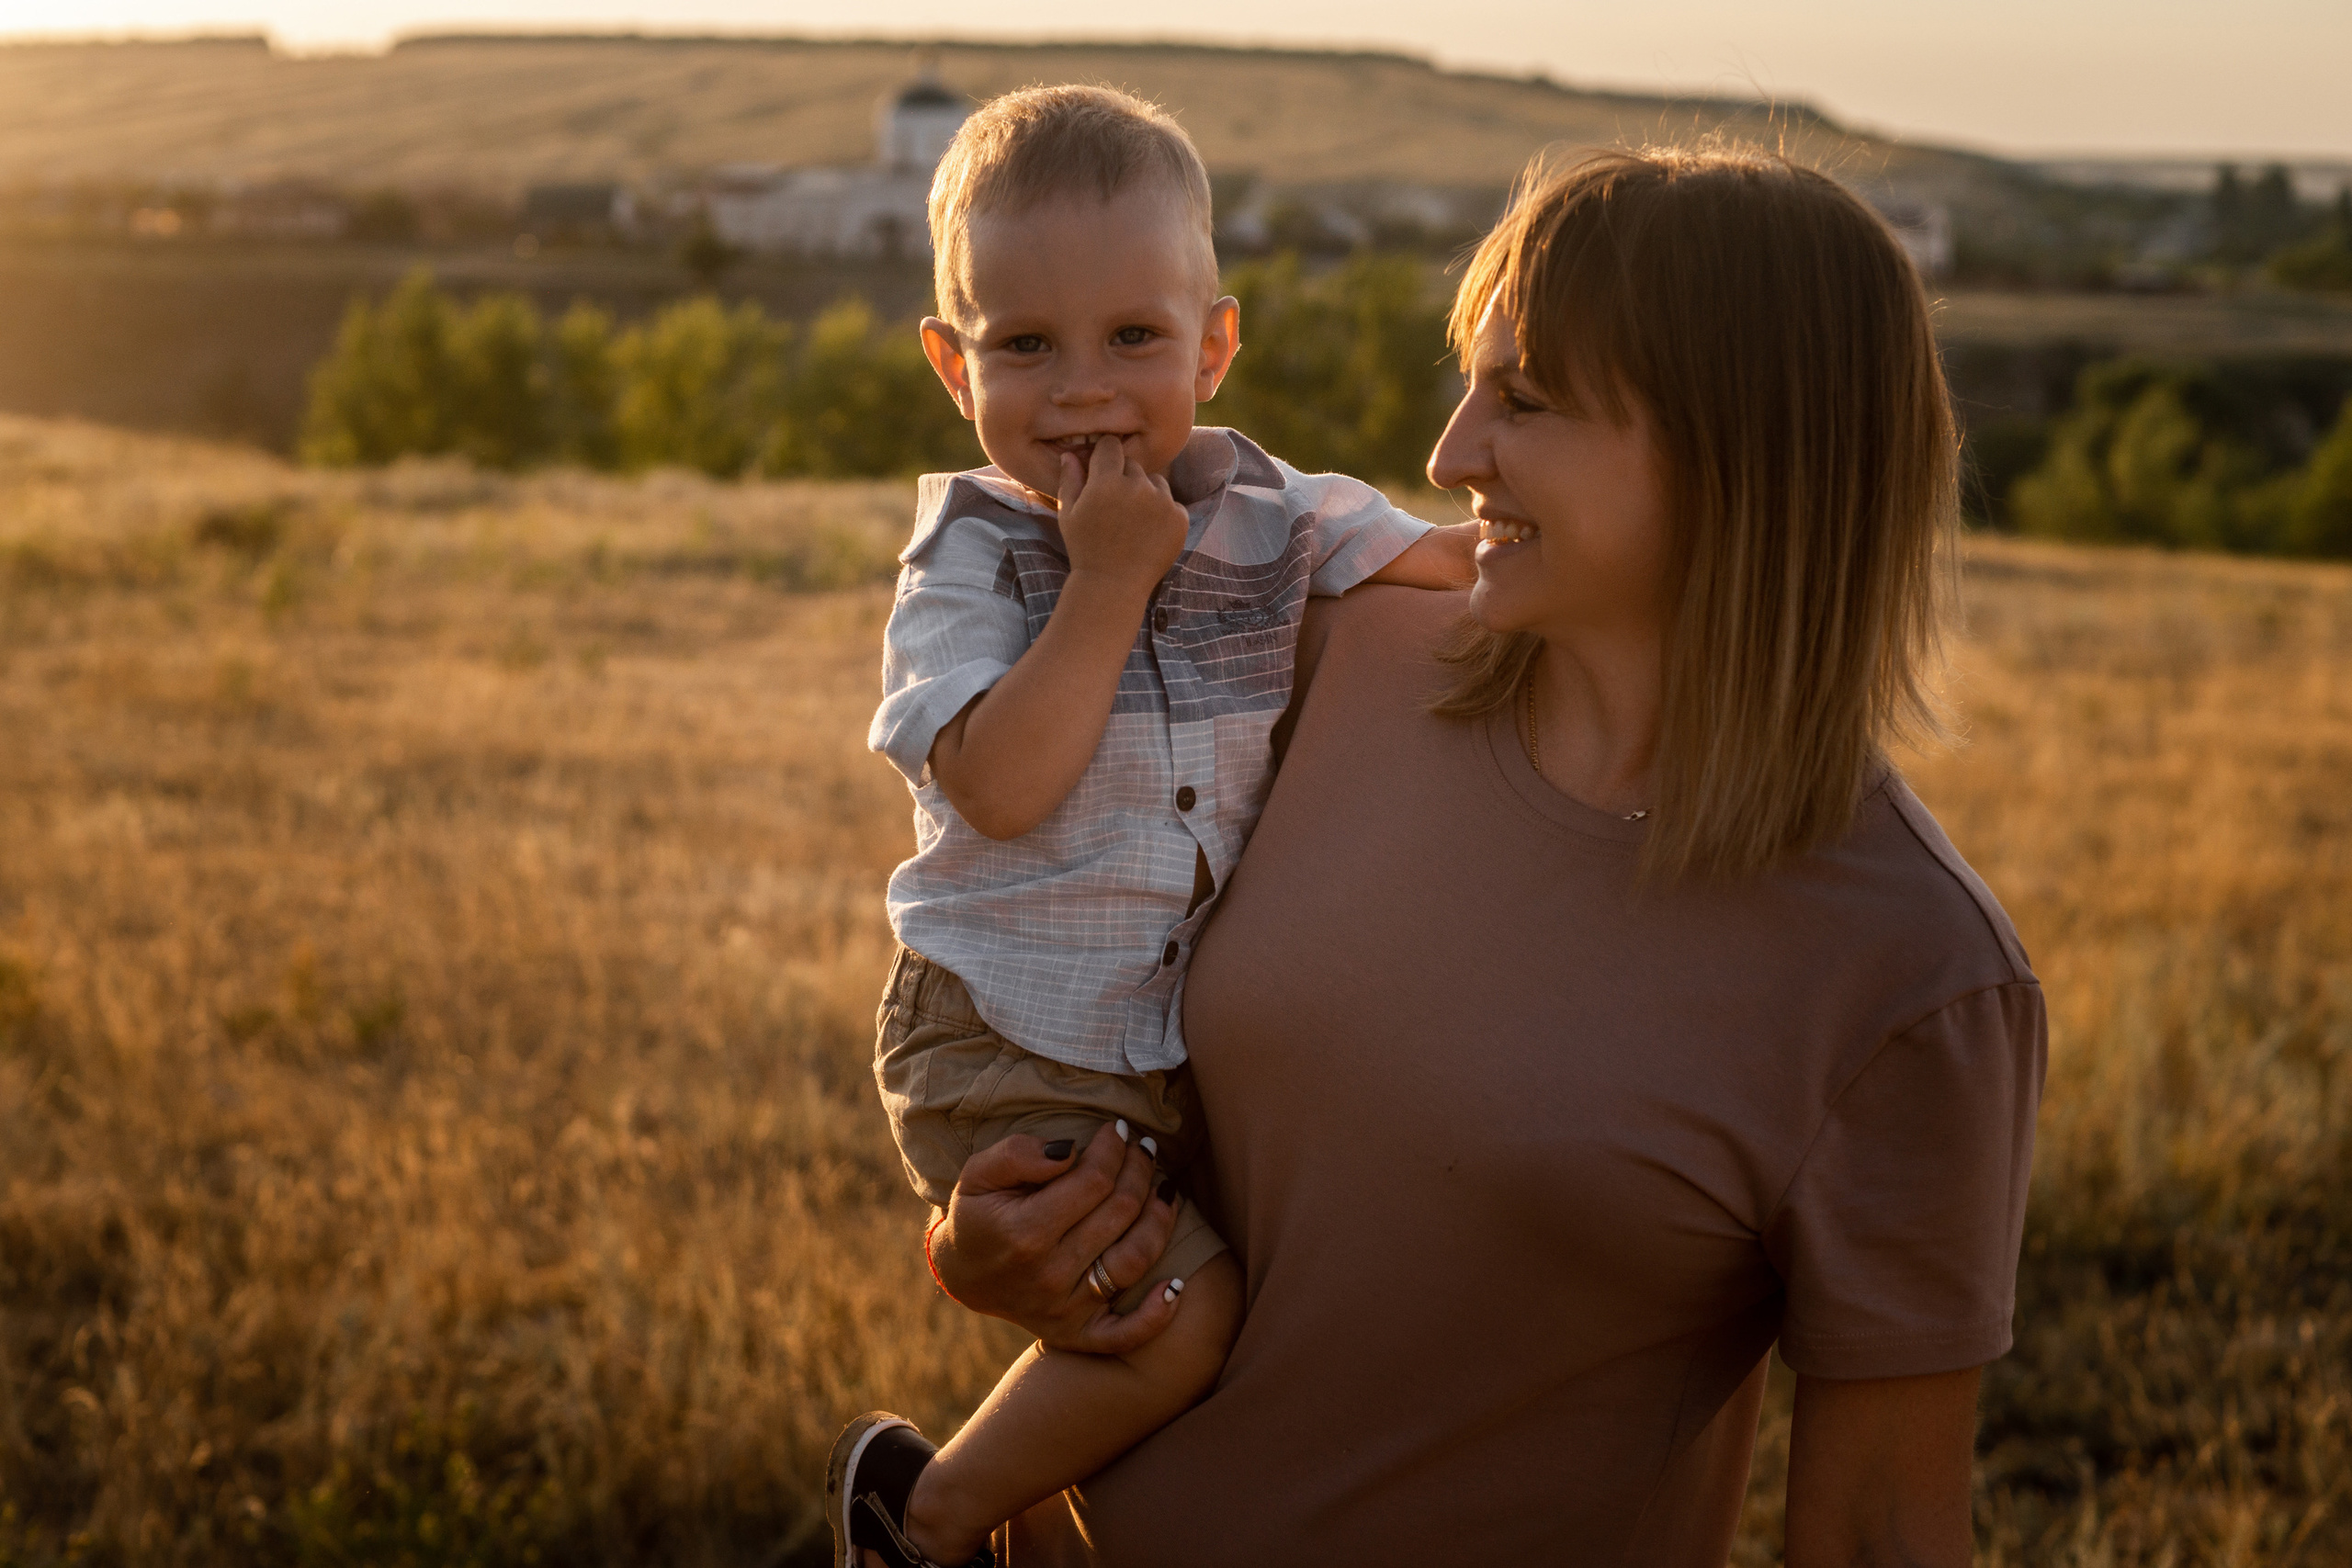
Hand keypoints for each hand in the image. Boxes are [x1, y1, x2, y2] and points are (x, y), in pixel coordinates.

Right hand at [929, 1122, 1184, 1353]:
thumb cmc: (978, 1214)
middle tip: (1143, 1148)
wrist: (964, 1274)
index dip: (1113, 1148)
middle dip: (1140, 1169)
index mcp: (1024, 1233)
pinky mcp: (1077, 1334)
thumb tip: (1069, 1151)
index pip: (1093, 1182)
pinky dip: (1158, 1314)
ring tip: (1165, 1187)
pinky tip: (1176, 1285)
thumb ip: (1018, 1154)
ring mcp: (1066, 1309)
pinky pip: (1127, 1333)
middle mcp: (1048, 1275)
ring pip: (1135, 1259)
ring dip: (1161, 1219)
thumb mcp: (978, 1173)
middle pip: (1120, 1212)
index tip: (1118, 1129)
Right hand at [1055, 435, 1188, 598]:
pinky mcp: (1180, 518)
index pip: (1111, 445)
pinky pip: (1172, 503)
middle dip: (1124, 477)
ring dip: (1146, 492)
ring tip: (1132, 520)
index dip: (1105, 455)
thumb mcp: (1069, 514)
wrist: (1113, 585)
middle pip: (1133, 464)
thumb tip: (1071, 453)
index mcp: (1106, 482)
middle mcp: (1137, 487)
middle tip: (1115, 505)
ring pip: (1156, 482)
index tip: (1102, 468)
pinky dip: (1163, 513)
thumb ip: (1070, 479)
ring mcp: (1162, 502)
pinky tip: (1147, 532)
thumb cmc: (1085, 549)